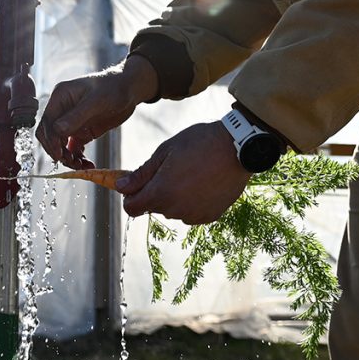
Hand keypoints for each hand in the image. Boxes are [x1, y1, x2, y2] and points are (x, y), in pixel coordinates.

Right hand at [36, 56, 156, 169]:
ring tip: (82, 166)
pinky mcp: (81, 131)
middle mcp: (62, 110)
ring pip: (60, 145)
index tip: (60, 155)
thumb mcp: (96, 101)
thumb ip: (77, 116)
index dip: (51, 141)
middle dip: (58, 151)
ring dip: (68, 158)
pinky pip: (73, 149)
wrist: (130, 89)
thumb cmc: (113, 88)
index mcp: (60, 98)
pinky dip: (78, 158)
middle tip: (72, 162)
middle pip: (50, 136)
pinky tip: (88, 164)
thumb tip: (57, 131)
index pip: (47, 123)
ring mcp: (71, 122)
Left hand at [117, 122, 250, 224]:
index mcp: (160, 194)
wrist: (238, 148)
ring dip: (175, 196)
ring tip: (191, 172)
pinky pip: (192, 212)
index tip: (138, 181)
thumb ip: (141, 174)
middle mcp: (175, 210)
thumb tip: (120, 187)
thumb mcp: (165, 151)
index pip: (131, 208)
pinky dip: (192, 201)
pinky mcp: (210, 216)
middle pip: (153, 206)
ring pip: (173, 209)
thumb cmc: (199, 143)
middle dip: (156, 191)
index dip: (131, 194)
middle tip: (171, 168)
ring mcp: (194, 215)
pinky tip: (204, 182)